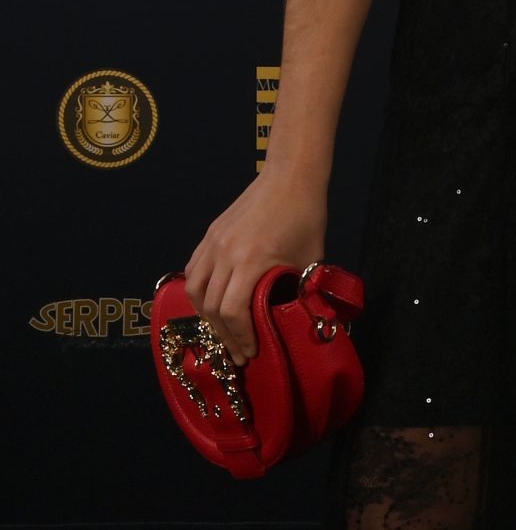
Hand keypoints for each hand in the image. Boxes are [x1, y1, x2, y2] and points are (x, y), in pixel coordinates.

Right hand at [184, 171, 327, 361]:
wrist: (291, 177)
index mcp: (252, 261)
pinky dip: (198, 291)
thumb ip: (296, 288)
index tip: (251, 352)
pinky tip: (210, 303)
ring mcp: (212, 243)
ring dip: (206, 316)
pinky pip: (193, 271)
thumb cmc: (306, 217)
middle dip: (224, 334)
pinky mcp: (209, 235)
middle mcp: (225, 254)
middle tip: (237, 352)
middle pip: (210, 307)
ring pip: (194, 291)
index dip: (240, 336)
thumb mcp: (309, 258)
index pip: (233, 311)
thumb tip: (288, 318)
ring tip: (223, 331)